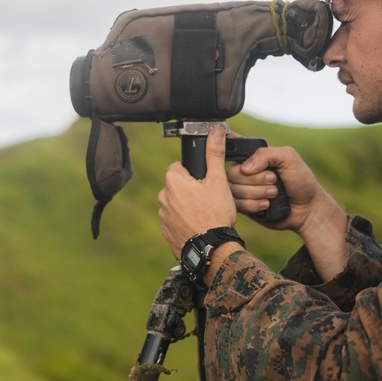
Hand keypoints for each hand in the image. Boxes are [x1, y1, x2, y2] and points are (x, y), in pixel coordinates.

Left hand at [157, 126, 237, 257]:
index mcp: (173, 180)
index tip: (207, 182)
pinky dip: (186, 222)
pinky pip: (176, 221)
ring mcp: (163, 216)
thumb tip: (216, 131)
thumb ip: (215, 154)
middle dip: (192, 190)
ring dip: (188, 206)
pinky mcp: (165, 231)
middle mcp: (163, 196)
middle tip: (209, 199)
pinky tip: (199, 226)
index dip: (196, 173)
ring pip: (178, 203)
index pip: (181, 167)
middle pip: (180, 186)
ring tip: (206, 214)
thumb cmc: (215, 214)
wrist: (211, 249)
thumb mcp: (218, 181)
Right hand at [228, 144, 349, 278]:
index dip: (230, 152)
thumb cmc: (301, 180)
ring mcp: (243, 190)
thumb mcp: (288, 158)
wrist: (307, 209)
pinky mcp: (244, 207)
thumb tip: (245, 167)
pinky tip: (267, 205)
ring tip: (274, 193)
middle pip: (232, 172)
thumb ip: (266, 155)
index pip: (231, 148)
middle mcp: (246, 172)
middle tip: (274, 180)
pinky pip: (238, 205)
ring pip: (234, 190)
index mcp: (254, 157)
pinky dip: (254, 205)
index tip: (244, 161)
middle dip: (255, 179)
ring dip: (257, 192)